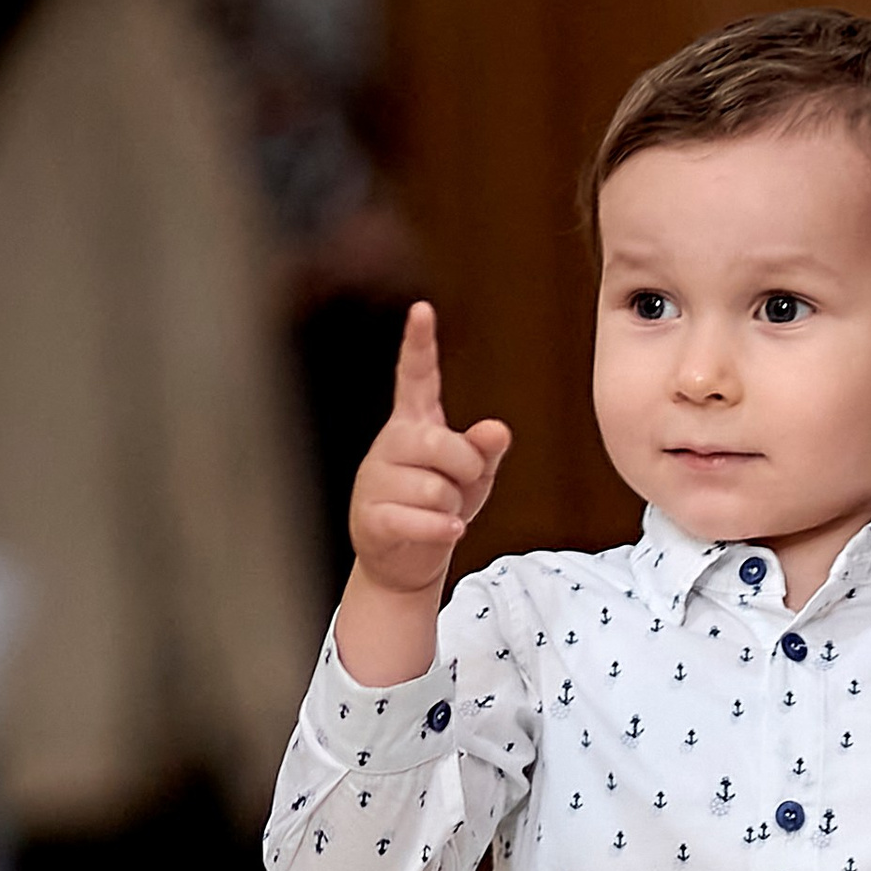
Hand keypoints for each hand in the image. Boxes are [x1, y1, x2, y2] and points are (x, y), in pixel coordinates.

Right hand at [335, 302, 510, 684]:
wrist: (405, 560)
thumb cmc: (439, 506)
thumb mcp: (472, 476)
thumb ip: (484, 451)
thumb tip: (497, 430)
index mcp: (414, 424)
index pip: (416, 378)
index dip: (419, 345)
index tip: (422, 310)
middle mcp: (391, 445)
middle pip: (440, 444)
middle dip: (465, 469)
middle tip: (460, 486)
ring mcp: (376, 480)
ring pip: (435, 487)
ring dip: (451, 506)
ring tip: (438, 512)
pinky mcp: (373, 517)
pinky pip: (419, 518)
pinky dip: (441, 528)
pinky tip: (448, 529)